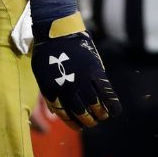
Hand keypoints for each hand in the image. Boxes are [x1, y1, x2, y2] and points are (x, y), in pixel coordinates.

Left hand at [30, 13, 121, 130]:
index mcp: (51, 89)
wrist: (56, 29)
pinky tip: (115, 112)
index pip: (64, 114)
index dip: (72, 123)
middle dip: (87, 121)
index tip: (79, 127)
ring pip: (94, 105)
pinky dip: (112, 104)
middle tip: (92, 122)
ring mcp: (81, 79)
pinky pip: (106, 93)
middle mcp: (67, 87)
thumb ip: (49, 92)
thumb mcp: (41, 73)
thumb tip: (56, 112)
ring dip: (99, 115)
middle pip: (80, 112)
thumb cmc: (48, 51)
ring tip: (101, 117)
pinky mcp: (95, 71)